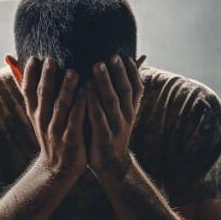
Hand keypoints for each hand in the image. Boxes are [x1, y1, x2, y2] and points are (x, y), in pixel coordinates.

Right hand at [21, 57, 87, 180]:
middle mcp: (43, 120)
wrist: (57, 170)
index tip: (34, 58)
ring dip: (66, 90)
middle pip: (43, 96)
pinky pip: (75, 122)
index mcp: (35, 113)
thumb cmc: (51, 135)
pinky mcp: (70, 141)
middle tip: (51, 59)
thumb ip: (31, 91)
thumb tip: (14, 64)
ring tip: (73, 72)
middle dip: (47, 78)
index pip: (28, 91)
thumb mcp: (38, 115)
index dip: (29, 75)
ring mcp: (56, 131)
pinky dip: (79, 108)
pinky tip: (86, 95)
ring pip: (60, 108)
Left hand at [87, 54, 143, 180]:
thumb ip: (125, 92)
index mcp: (130, 109)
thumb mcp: (122, 113)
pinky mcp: (104, 138)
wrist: (112, 165)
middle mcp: (126, 116)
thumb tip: (134, 70)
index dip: (132, 71)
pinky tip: (85, 92)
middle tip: (109, 55)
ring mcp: (116, 127)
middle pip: (124, 90)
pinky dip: (93, 104)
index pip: (136, 86)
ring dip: (105, 83)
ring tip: (96, 66)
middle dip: (118, 72)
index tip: (123, 54)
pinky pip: (98, 119)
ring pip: (112, 102)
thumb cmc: (112, 132)